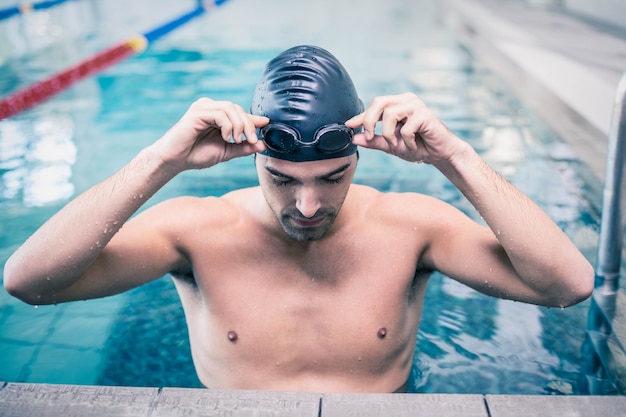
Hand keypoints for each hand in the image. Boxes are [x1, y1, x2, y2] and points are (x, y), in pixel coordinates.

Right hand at [152, 98, 268, 171]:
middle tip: (252, 140)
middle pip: (237, 108)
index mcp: (217, 114)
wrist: (175, 160)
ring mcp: (203, 107)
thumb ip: (243, 147)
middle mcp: (211, 107)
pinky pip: (220, 114)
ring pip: (230, 108)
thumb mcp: (226, 152)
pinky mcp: (197, 112)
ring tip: (237, 140)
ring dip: (239, 125)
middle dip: (249, 125)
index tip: (267, 125)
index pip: (240, 112)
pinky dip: (228, 126)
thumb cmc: (197, 155)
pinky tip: (226, 137)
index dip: (254, 119)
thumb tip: (262, 144)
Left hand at [345, 93, 461, 163]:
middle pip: (379, 102)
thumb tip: (354, 138)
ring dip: (389, 134)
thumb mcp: (390, 145)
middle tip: (368, 136)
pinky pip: (406, 128)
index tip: (348, 125)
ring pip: (390, 114)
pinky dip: (406, 142)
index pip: (374, 106)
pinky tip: (414, 146)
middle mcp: (406, 100)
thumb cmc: (416, 147)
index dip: (360, 116)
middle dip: (369, 120)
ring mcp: (416, 105)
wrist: (439, 154)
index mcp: (397, 104)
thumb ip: (373, 141)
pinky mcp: (425, 114)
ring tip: (397, 145)